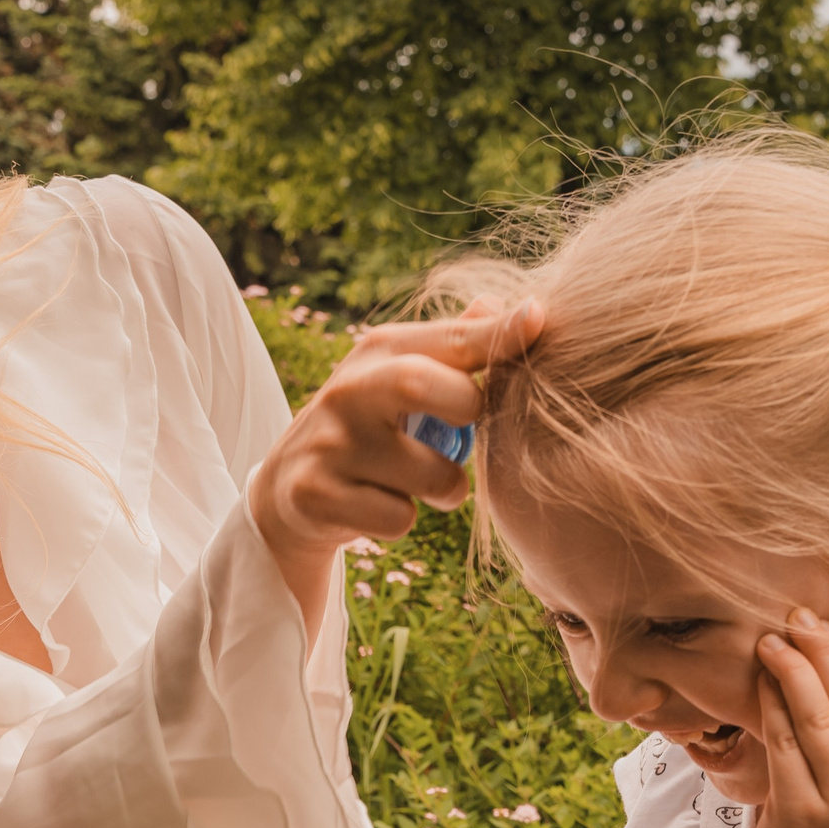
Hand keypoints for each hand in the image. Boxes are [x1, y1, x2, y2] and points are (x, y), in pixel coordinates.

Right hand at [249, 298, 542, 564]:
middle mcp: (349, 389)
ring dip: (446, 488)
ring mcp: (329, 442)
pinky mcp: (315, 495)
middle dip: (465, 413)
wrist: (288, 488)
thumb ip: (457, 348)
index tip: (540, 320)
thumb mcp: (404, 378)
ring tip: (419, 482)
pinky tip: (376, 506)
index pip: (449, 339)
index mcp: (380, 351)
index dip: (497, 334)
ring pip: (431, 474)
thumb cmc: (372, 427)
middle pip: (422, 385)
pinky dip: (401, 520)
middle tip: (463, 432)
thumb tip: (514, 307)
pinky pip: (398, 518)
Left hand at [743, 611, 828, 827]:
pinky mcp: (803, 814)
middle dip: (822, 651)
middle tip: (794, 618)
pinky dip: (770, 707)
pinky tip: (759, 683)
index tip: (823, 625)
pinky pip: (785, 746)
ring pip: (819, 719)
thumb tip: (825, 654)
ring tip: (769, 641)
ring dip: (792, 672)